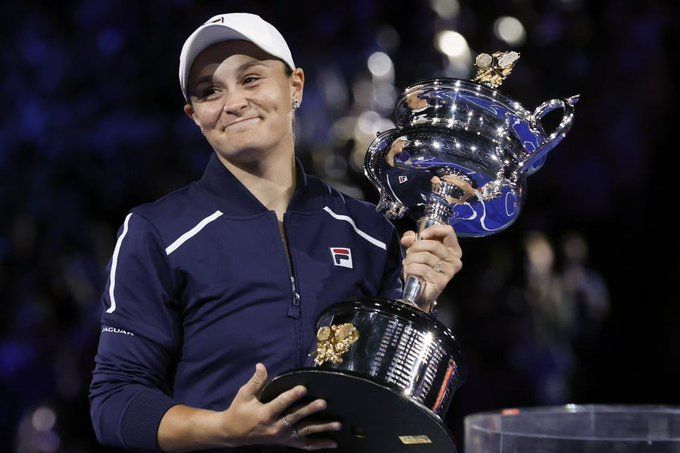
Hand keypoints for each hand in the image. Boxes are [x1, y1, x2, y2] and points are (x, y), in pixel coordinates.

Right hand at [219, 363, 339, 449]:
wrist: (233, 433)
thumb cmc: (239, 410)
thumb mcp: (244, 394)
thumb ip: (256, 381)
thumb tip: (261, 365)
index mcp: (265, 414)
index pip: (281, 403)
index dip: (292, 395)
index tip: (303, 388)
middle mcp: (275, 427)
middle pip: (296, 417)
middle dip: (310, 410)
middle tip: (323, 403)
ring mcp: (282, 436)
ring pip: (305, 431)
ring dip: (322, 428)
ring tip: (337, 424)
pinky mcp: (286, 441)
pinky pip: (304, 445)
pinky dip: (318, 445)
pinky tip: (332, 443)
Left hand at [400, 224, 462, 310]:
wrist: (420, 291)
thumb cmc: (421, 268)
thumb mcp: (417, 250)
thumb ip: (413, 240)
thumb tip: (407, 238)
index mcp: (453, 250)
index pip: (448, 231)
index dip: (433, 230)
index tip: (421, 235)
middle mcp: (455, 260)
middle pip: (434, 245)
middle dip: (416, 246)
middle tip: (409, 252)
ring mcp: (449, 271)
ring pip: (426, 257)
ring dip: (411, 258)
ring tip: (407, 262)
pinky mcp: (441, 281)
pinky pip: (423, 269)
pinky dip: (411, 267)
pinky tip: (408, 269)